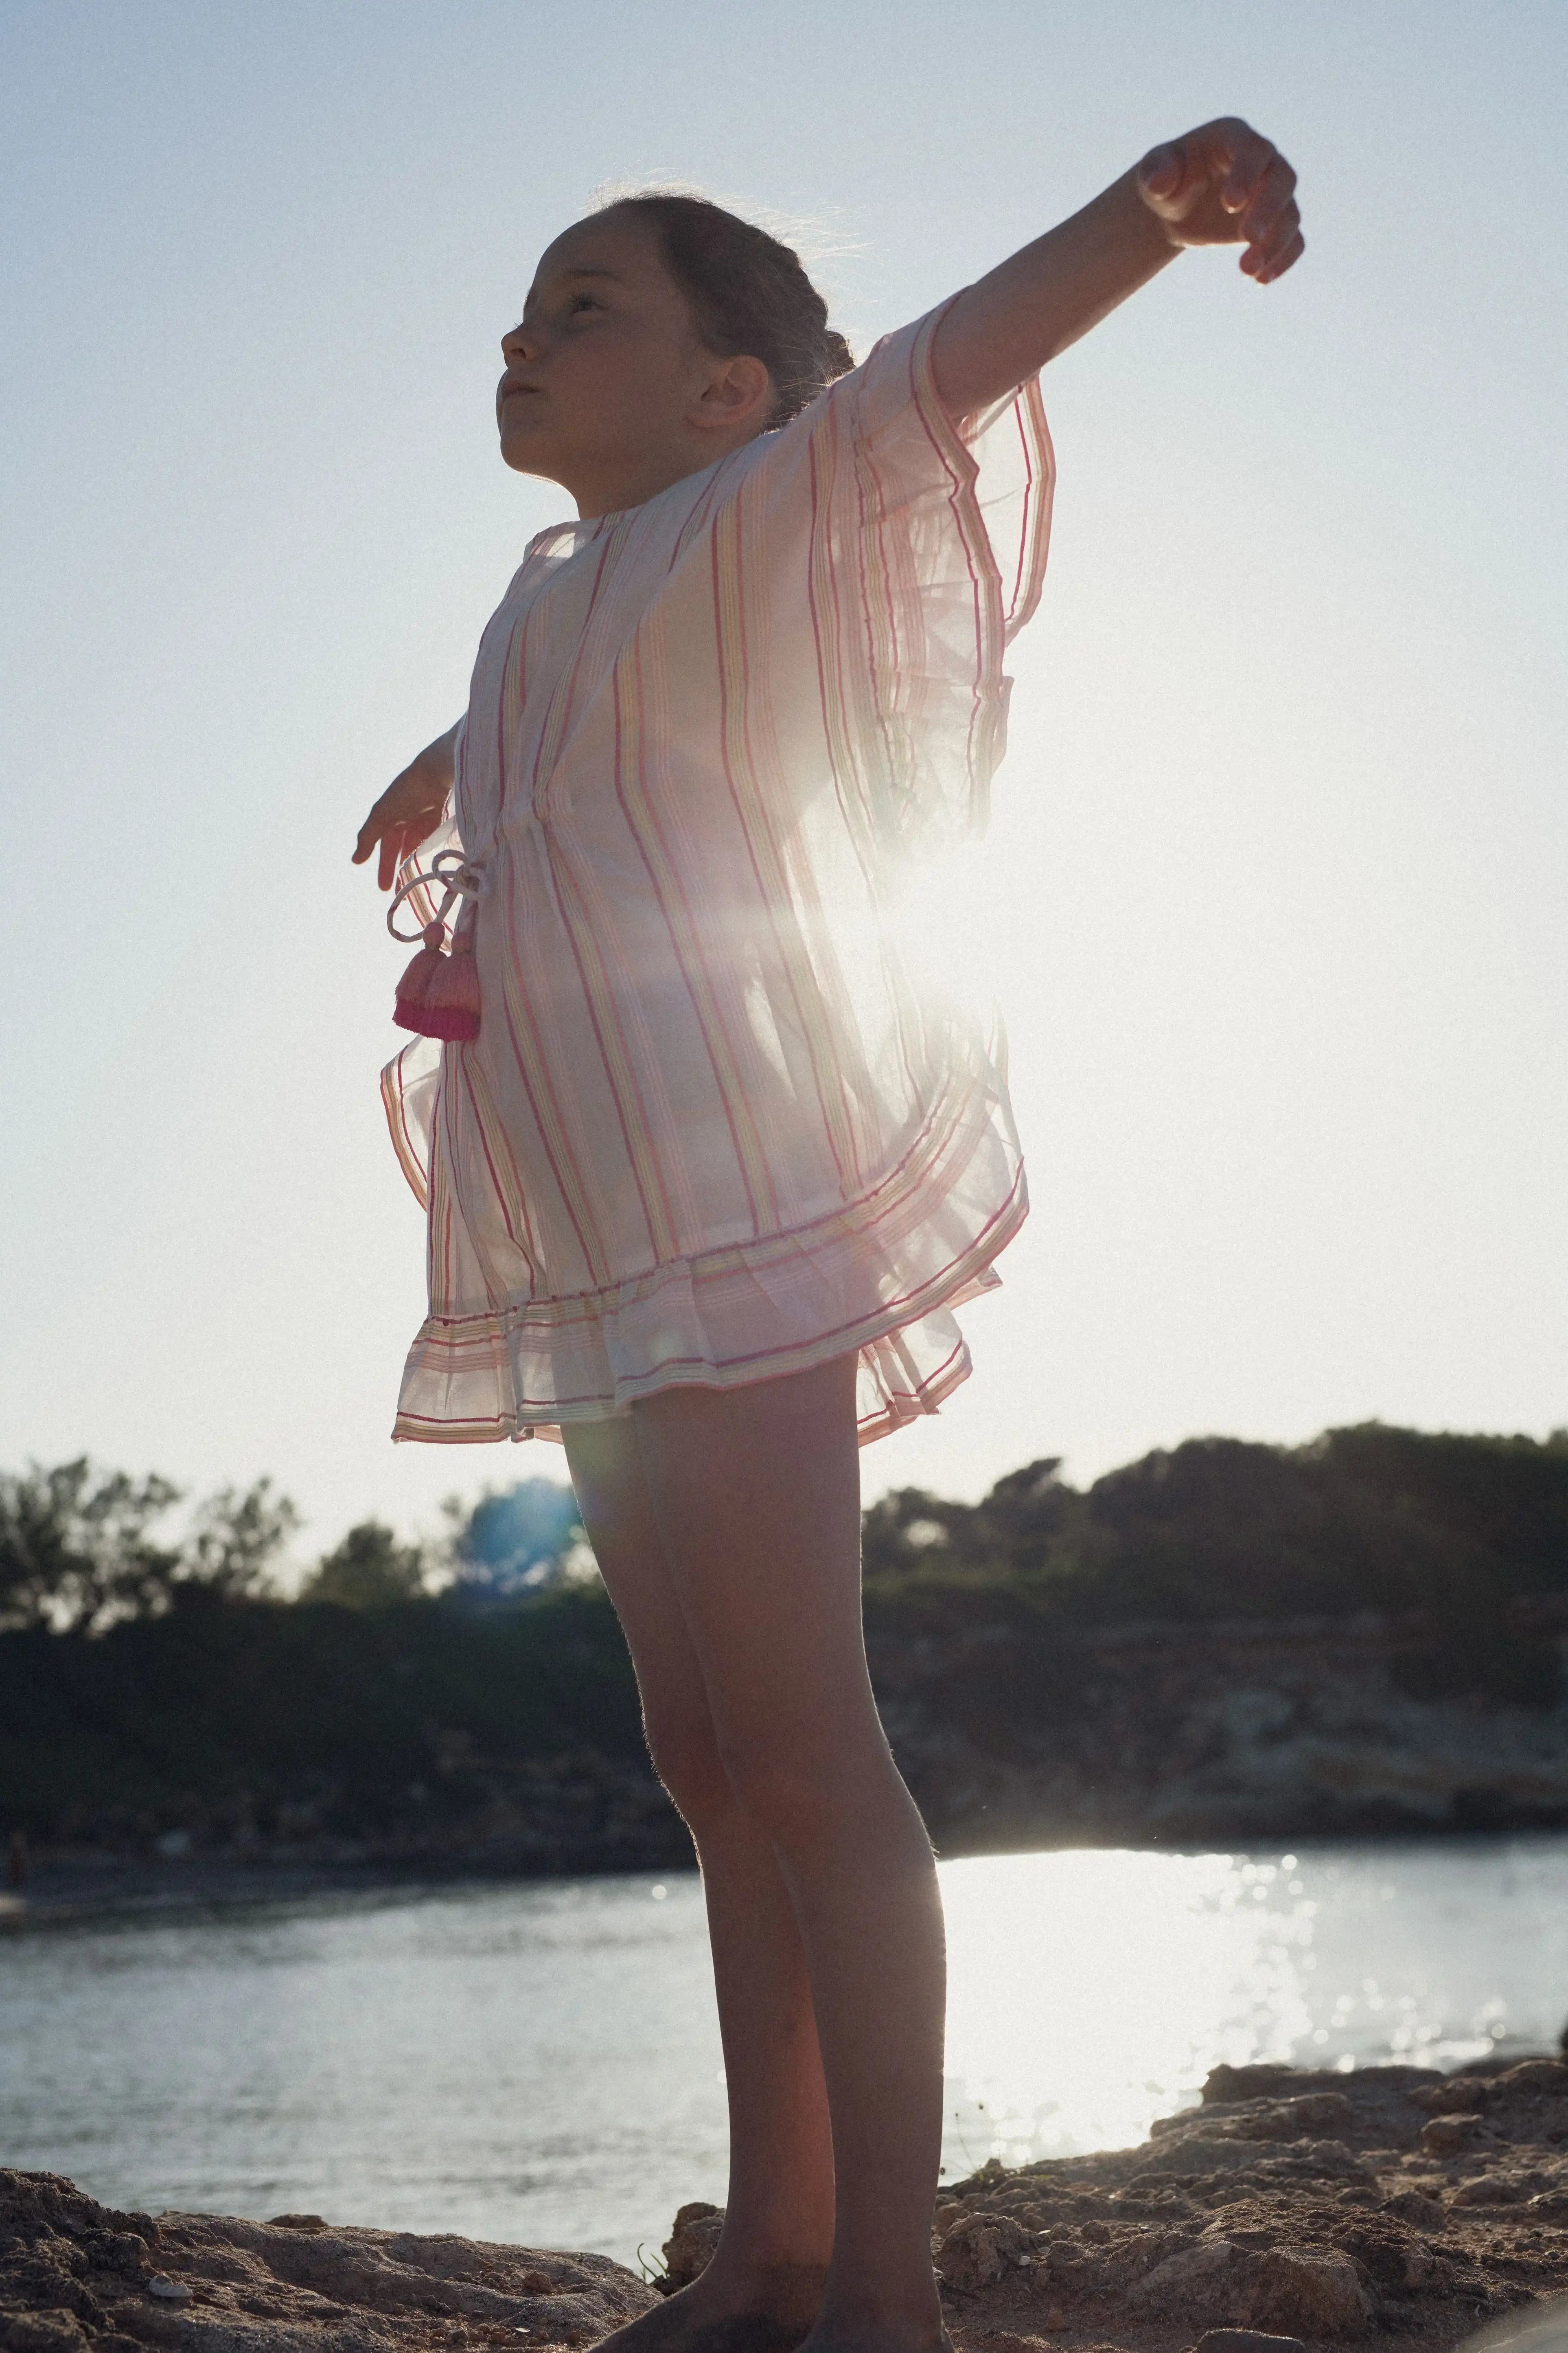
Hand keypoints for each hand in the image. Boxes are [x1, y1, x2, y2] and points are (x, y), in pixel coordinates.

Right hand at [351, 726, 457, 890]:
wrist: (438, 771)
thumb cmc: (406, 792)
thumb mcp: (382, 814)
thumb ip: (368, 837)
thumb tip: (355, 861)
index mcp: (391, 816)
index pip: (387, 847)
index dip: (384, 866)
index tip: (383, 888)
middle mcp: (408, 817)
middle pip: (403, 849)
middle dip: (400, 868)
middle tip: (400, 891)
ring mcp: (426, 816)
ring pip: (420, 846)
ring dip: (417, 862)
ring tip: (418, 882)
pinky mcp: (443, 815)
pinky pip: (436, 838)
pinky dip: (434, 850)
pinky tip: (436, 864)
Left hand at [1136, 118, 1302, 284]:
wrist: (1177, 207)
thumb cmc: (1167, 180)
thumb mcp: (1153, 172)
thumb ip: (1155, 173)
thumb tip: (1159, 184)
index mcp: (1235, 138)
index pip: (1253, 150)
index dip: (1247, 175)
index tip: (1230, 205)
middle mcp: (1263, 162)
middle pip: (1282, 180)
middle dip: (1268, 210)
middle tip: (1248, 238)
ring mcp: (1273, 193)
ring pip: (1290, 214)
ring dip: (1274, 244)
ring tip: (1246, 270)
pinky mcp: (1276, 223)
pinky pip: (1293, 241)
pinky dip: (1282, 260)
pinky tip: (1260, 280)